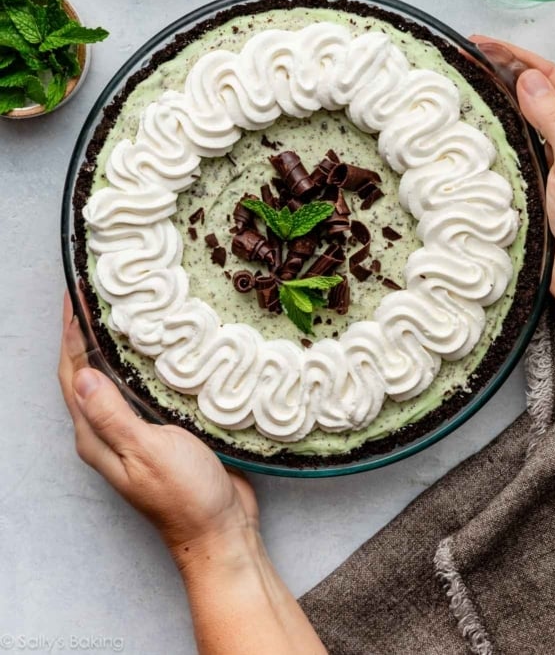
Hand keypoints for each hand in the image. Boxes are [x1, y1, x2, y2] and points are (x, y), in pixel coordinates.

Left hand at [59, 293, 326, 654]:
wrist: (222, 530)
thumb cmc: (184, 496)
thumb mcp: (147, 452)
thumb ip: (113, 415)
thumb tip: (83, 373)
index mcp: (96, 436)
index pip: (74, 372)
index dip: (71, 331)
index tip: (76, 292)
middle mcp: (109, 429)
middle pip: (90, 368)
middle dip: (88, 328)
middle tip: (102, 286)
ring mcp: (136, 428)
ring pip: (118, 373)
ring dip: (117, 338)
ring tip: (129, 302)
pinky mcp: (163, 426)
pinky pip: (146, 382)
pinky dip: (146, 356)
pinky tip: (162, 339)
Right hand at [472, 36, 554, 340]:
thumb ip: (553, 120)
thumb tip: (527, 78)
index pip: (549, 78)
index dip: (515, 56)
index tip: (481, 44)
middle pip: (530, 94)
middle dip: (499, 72)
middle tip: (463, 59)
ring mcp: (547, 162)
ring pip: (514, 123)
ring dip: (491, 104)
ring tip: (461, 89)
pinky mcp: (530, 187)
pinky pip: (505, 156)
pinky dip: (486, 141)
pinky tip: (469, 135)